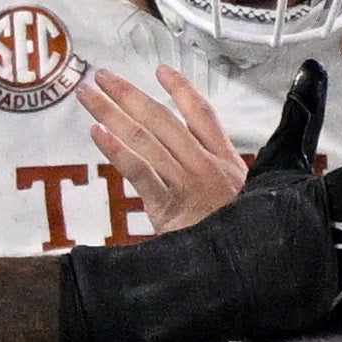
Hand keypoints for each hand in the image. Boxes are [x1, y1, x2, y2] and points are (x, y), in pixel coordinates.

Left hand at [81, 64, 244, 230]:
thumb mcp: (253, 201)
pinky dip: (117, 151)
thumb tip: (209, 169)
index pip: (202, 115)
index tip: (161, 70)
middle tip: (102, 76)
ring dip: (112, 113)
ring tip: (88, 95)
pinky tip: (97, 133)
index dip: (181, 89)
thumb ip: (230, 181)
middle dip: (129, 94)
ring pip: (145, 139)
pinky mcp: (169, 208)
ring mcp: (187, 184)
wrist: (248, 271)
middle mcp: (205, 166)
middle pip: (163, 119)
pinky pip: (139, 172)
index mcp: (225, 162)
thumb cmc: (248, 239)